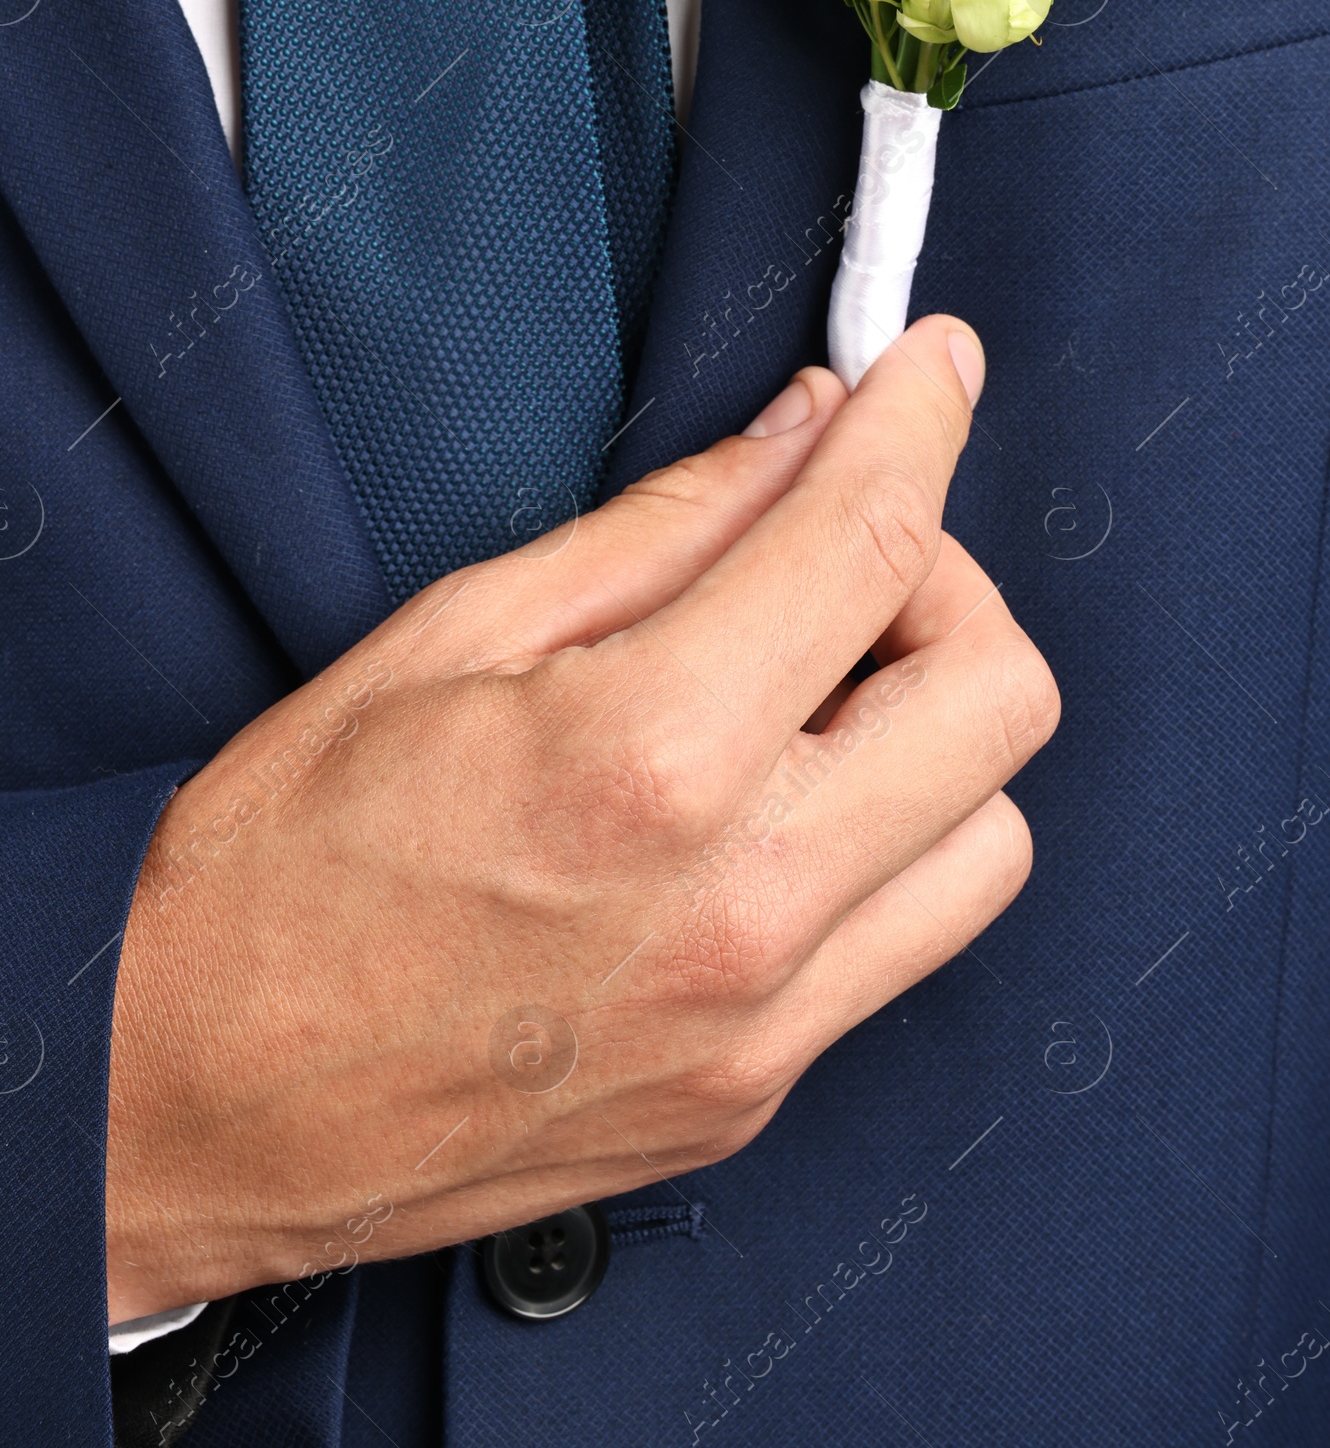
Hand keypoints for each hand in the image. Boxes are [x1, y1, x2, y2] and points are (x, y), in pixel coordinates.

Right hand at [106, 317, 1057, 1319]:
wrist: (190, 1104)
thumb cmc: (284, 861)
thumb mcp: (453, 635)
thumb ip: (664, 527)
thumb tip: (805, 432)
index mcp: (650, 757)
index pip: (871, 545)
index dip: (926, 422)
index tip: (938, 364)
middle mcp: (743, 905)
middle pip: (1001, 696)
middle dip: (950, 579)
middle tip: (843, 550)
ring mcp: (764, 1023)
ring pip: (992, 831)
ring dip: (937, 729)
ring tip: (812, 693)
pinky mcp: (756, 1095)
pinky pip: (904, 939)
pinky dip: (881, 840)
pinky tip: (774, 803)